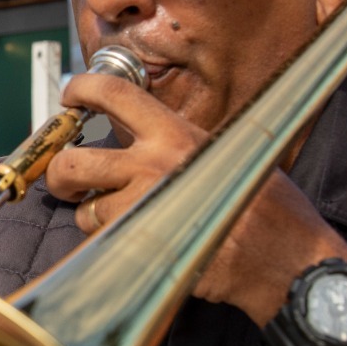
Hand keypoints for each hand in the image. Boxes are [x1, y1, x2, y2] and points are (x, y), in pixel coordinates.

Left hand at [44, 72, 345, 326]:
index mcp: (176, 133)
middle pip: (74, 160)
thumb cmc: (268, 207)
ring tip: (121, 218)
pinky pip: (103, 241)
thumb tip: (137, 134)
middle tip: (67, 180)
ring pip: (85, 209)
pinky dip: (110, 242)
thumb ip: (177, 142)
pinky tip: (139, 241)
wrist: (287, 256)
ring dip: (93, 216)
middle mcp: (153, 164)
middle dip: (60, 172)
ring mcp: (143, 207)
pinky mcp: (141, 246)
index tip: (70, 95)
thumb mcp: (226, 152)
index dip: (82, 89)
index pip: (115, 94)